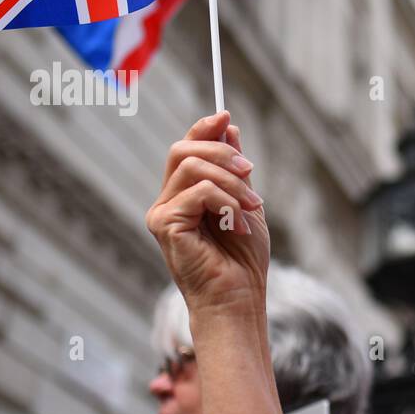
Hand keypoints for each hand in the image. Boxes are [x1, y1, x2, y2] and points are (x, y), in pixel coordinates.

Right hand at [145, 111, 268, 313]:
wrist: (239, 298)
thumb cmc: (243, 261)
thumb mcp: (245, 204)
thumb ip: (234, 170)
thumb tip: (227, 126)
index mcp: (184, 196)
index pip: (186, 149)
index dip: (204, 128)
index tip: (226, 116)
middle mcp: (167, 202)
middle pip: (184, 150)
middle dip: (223, 152)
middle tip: (250, 170)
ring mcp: (162, 213)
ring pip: (193, 167)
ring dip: (232, 182)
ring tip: (253, 208)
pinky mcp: (164, 225)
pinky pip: (198, 191)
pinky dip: (226, 201)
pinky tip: (239, 222)